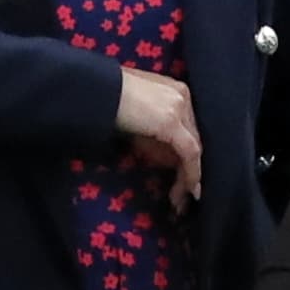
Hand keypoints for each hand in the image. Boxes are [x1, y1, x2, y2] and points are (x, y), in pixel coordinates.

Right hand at [114, 66, 201, 208]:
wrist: (95, 92)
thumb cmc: (109, 101)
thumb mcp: (138, 118)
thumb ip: (154, 133)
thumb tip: (167, 160)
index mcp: (175, 90)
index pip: (189, 128)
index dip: (186, 154)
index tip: (182, 175)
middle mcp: (182, 96)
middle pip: (194, 138)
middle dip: (190, 168)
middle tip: (184, 193)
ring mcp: (178, 108)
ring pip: (194, 148)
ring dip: (189, 177)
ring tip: (180, 199)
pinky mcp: (171, 122)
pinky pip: (189, 153)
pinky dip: (191, 174)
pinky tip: (187, 189)